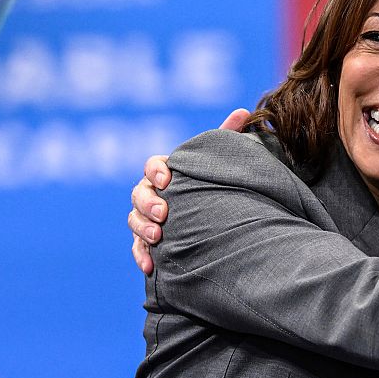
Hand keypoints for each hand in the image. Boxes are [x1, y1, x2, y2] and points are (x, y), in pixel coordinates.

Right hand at [129, 108, 251, 274]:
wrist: (214, 216)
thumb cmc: (214, 182)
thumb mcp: (221, 160)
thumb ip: (228, 136)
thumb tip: (244, 111)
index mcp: (167, 170)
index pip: (153, 165)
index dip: (157, 170)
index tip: (168, 179)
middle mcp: (152, 192)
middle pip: (139, 193)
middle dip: (148, 203)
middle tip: (164, 213)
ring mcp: (147, 217)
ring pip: (134, 220)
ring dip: (143, 228)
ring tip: (158, 237)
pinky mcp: (148, 241)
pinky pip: (137, 248)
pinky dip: (141, 255)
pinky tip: (150, 266)